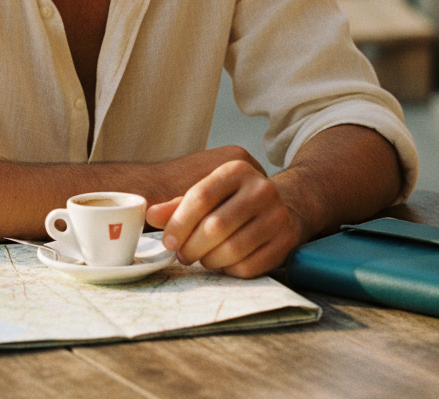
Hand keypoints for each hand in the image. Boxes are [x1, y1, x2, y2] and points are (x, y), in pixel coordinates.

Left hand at [146, 158, 304, 277]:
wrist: (288, 203)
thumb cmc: (237, 199)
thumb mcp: (211, 191)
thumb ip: (180, 203)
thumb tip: (150, 215)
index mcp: (236, 170)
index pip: (201, 196)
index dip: (179, 222)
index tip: (168, 241)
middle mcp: (260, 189)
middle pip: (215, 226)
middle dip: (192, 246)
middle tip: (183, 254)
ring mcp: (277, 216)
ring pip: (233, 249)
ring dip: (209, 260)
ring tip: (201, 258)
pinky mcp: (287, 241)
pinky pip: (250, 266)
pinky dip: (230, 270)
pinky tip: (223, 263)